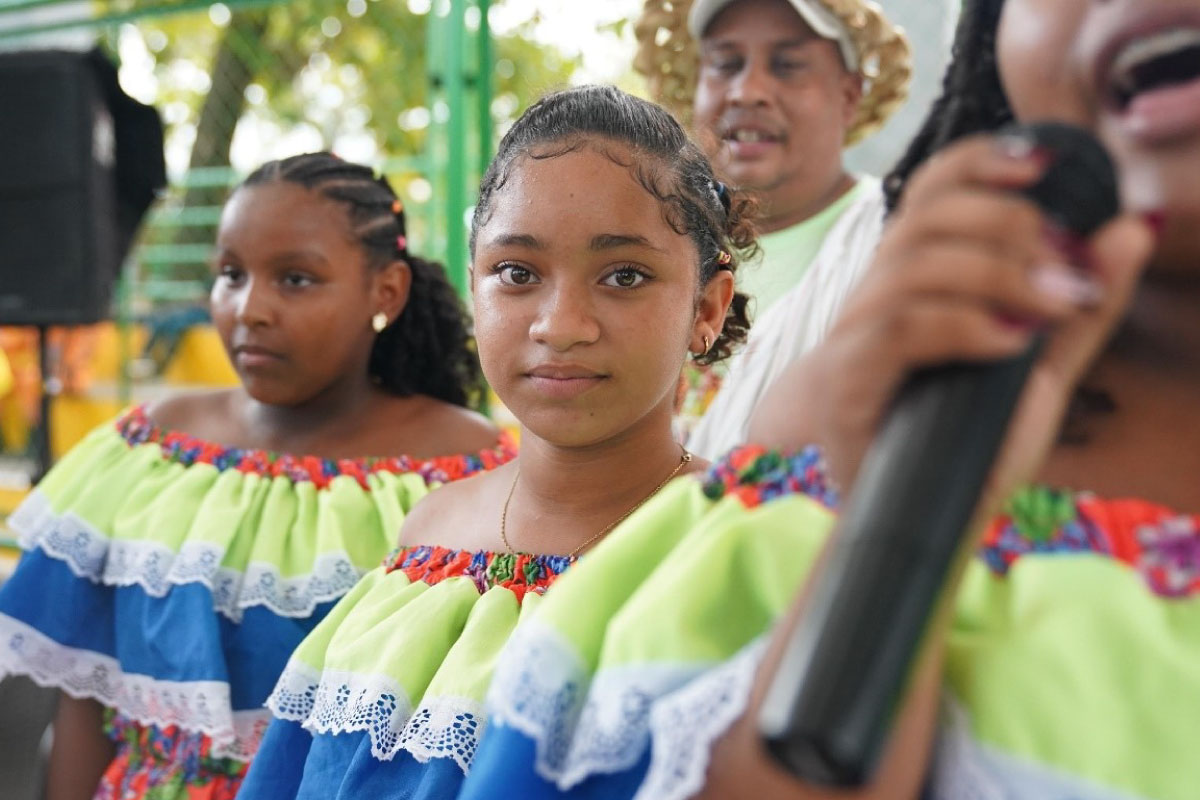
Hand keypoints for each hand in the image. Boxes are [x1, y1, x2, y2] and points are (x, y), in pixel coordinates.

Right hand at [750, 134, 1154, 506]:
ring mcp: (854, 338)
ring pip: (913, 267)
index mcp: (914, 279)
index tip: (1043, 167)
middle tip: (1066, 271)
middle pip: (926, 218)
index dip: (980, 163)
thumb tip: (1131, 226)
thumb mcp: (1041, 367)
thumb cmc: (965, 435)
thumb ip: (1083, 305)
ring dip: (997, 273)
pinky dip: (963, 324)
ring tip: (1052, 306)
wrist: (915, 515)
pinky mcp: (847, 384)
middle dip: (1008, 226)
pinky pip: (899, 329)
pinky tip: (1010, 343)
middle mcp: (875, 296)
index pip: (930, 192)